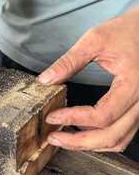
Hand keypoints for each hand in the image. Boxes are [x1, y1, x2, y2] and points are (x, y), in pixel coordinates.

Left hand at [38, 7, 138, 152]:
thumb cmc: (128, 30)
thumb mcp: (95, 40)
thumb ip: (69, 61)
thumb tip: (45, 80)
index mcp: (133, 85)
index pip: (102, 115)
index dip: (73, 119)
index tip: (52, 116)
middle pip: (111, 136)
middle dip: (78, 142)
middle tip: (53, 137)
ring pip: (118, 140)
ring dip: (89, 144)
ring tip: (63, 138)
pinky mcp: (138, 109)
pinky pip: (122, 133)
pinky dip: (101, 138)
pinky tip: (80, 131)